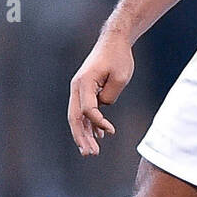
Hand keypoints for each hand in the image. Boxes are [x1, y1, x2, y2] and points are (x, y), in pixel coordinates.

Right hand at [67, 30, 134, 154]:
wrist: (114, 41)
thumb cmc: (118, 57)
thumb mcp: (120, 77)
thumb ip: (110, 96)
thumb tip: (102, 108)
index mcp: (84, 83)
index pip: (87, 110)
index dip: (99, 123)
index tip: (111, 131)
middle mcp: (77, 87)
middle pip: (75, 118)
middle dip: (82, 138)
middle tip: (91, 154)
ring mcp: (80, 89)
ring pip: (78, 117)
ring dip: (84, 134)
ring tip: (91, 152)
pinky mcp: (86, 91)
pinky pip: (84, 111)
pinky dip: (90, 124)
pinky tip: (98, 136)